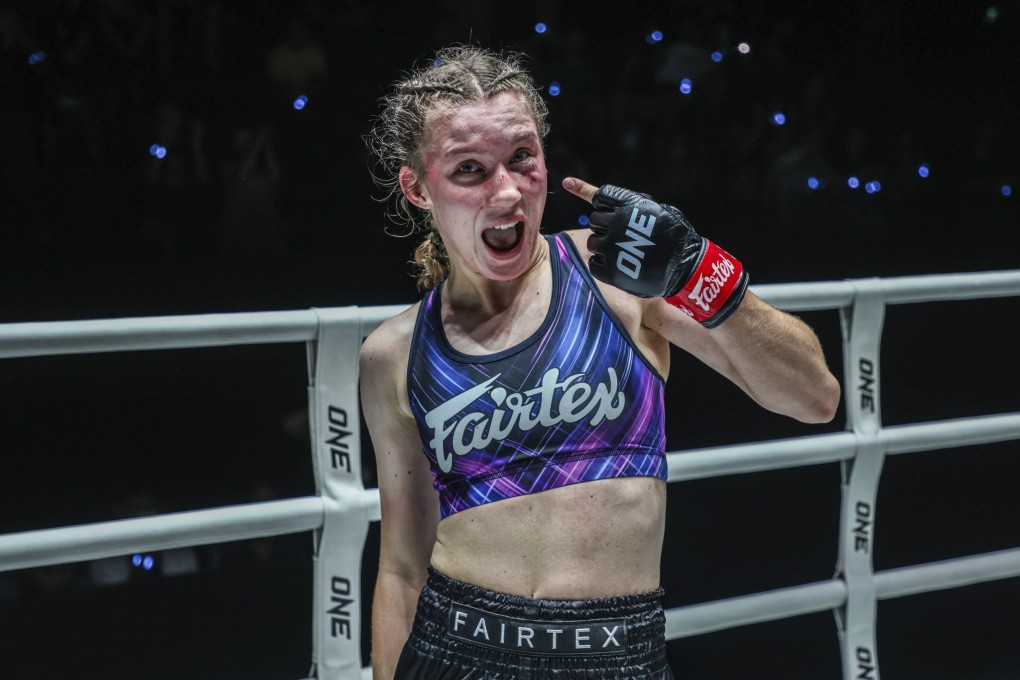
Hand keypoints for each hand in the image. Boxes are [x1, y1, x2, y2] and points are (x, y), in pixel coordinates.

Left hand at [562, 177, 748, 327]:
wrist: (685, 267)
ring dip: (602, 246)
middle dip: (604, 228)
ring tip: (623, 252)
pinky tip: (618, 266)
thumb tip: (608, 204)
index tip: (568, 183)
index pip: (600, 195)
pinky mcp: (610, 269)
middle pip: (594, 221)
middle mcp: (616, 223)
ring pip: (592, 243)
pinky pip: (594, 263)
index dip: (583, 189)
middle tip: (621, 236)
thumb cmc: (675, 235)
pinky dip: (602, 265)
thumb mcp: (658, 210)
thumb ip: (633, 206)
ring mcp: (612, 246)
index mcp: (629, 205)